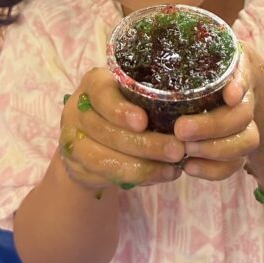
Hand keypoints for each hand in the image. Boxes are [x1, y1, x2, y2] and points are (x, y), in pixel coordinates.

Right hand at [59, 68, 185, 193]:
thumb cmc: (126, 107)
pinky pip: (106, 175)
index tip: (143, 122)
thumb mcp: (134, 94)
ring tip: (173, 169)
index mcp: (93, 83)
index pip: (101, 93)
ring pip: (103, 158)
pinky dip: (136, 178)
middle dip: (144, 144)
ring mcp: (73, 139)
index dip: (120, 110)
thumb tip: (190, 114)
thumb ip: (150, 98)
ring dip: (142, 167)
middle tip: (177, 150)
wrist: (93, 137)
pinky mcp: (77, 165)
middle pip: (105, 130)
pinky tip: (159, 176)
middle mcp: (78, 109)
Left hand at [172, 44, 263, 180]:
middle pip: (243, 115)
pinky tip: (190, 168)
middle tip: (180, 129)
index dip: (240, 85)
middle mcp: (243, 98)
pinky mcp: (236, 149)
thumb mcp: (186, 50)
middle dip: (213, 126)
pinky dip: (214, 170)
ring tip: (185, 152)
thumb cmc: (191, 65)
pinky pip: (234, 165)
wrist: (212, 87)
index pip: (245, 75)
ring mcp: (244, 125)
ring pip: (246, 141)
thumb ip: (174, 44)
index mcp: (233, 70)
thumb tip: (140, 32)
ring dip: (215, 150)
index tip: (228, 94)